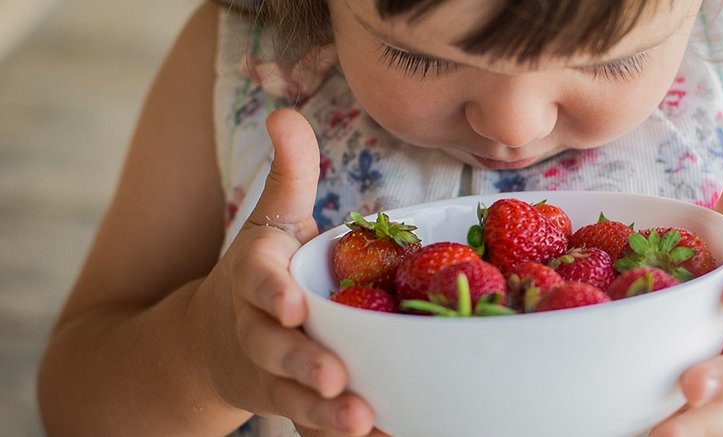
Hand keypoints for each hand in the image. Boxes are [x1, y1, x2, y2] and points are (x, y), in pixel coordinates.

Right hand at [199, 109, 384, 435]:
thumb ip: (287, 172)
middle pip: (274, 345)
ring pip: (293, 395)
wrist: (213, 339)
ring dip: (324, 412)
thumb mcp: (271, 219)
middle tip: (333, 377)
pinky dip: (338, 433)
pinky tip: (382, 435)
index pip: (257, 280)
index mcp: (255, 277)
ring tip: (360, 421)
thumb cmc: (262, 270)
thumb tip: (284, 112)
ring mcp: (272, 371)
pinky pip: (313, 423)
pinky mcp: (290, 402)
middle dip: (300, 360)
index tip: (292, 305)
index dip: (271, 292)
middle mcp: (258, 327)